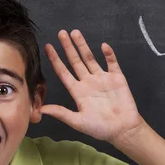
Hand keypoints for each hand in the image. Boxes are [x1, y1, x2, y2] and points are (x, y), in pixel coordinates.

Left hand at [41, 29, 144, 143]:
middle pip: (75, 61)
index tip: (48, 47)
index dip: (55, 60)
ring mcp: (102, 78)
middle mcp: (88, 81)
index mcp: (78, 91)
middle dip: (68, 47)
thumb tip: (41, 109)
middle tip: (61, 33)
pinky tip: (103, 46)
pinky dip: (108, 54)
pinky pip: (112, 63)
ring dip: (83, 46)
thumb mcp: (78, 122)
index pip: (63, 72)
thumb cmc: (100, 128)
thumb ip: (61, 113)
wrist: (123, 131)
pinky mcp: (117, 78)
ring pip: (90, 58)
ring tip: (75, 33)